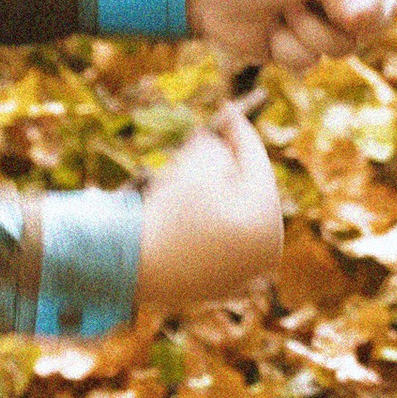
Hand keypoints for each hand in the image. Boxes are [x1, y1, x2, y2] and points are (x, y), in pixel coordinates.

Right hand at [137, 105, 283, 310]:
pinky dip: (207, 222)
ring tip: (198, 171)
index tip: (229, 110)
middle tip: (218, 139)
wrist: (128, 265)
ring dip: (221, 194)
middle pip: (251, 194)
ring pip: (235, 220)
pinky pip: (218, 243)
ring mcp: (245, 274)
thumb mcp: (198, 162)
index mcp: (268, 221)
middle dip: (233, 165)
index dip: (240, 132)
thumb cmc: (167, 211)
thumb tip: (223, 148)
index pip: (257, 164)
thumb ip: (218, 146)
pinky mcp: (220, 287)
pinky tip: (188, 207)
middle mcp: (266, 251)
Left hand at [187, 0, 393, 70]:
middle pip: (366, 31)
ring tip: (280, 11)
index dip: (370, 11)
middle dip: (331, 25)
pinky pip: (307, 63)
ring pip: (337, 51)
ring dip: (304, 34)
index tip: (347, 13)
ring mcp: (316, 24)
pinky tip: (267, 32)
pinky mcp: (295, 48)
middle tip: (297, 3)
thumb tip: (360, 23)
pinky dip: (285, 49)